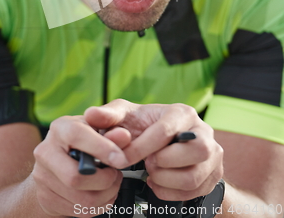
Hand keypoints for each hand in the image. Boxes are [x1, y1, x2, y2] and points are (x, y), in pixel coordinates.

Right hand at [32, 115, 130, 215]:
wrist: (54, 160)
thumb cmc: (80, 140)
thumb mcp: (96, 127)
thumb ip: (111, 129)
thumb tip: (123, 136)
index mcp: (60, 128)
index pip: (77, 136)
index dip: (102, 148)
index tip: (120, 159)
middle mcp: (46, 151)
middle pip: (75, 176)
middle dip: (104, 180)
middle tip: (115, 174)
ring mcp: (43, 177)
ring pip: (81, 198)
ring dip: (106, 195)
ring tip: (112, 184)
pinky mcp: (46, 198)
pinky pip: (79, 210)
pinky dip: (98, 206)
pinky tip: (102, 194)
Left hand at [85, 100, 223, 201]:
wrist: (167, 145)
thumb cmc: (144, 127)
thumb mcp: (126, 116)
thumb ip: (108, 115)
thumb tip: (91, 114)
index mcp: (182, 113)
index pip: (165, 131)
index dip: (140, 148)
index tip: (121, 159)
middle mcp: (202, 131)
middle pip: (191, 152)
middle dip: (161, 163)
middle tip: (145, 164)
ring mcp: (213, 154)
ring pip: (193, 176)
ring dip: (166, 180)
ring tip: (151, 173)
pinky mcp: (214, 174)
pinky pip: (195, 192)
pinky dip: (171, 192)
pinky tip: (158, 183)